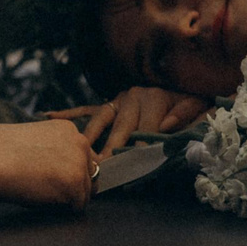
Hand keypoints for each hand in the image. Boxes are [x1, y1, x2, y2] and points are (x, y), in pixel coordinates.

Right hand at [0, 119, 97, 209]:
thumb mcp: (35, 142)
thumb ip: (56, 153)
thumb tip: (65, 175)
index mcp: (69, 130)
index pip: (83, 161)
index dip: (65, 174)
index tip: (45, 175)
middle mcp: (80, 142)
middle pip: (89, 178)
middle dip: (69, 187)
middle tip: (39, 183)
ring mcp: (79, 162)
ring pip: (84, 194)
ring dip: (62, 198)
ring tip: (35, 186)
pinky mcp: (74, 183)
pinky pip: (76, 208)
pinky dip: (59, 209)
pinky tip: (37, 194)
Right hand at [49, 85, 213, 156]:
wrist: (186, 79)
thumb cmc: (192, 101)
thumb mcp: (197, 104)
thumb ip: (185, 114)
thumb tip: (167, 126)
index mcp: (154, 98)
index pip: (145, 128)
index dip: (140, 148)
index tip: (132, 166)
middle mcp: (133, 96)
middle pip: (120, 127)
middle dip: (111, 148)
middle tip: (102, 167)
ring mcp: (118, 99)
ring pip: (100, 119)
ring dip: (90, 137)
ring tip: (80, 153)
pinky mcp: (108, 103)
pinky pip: (87, 109)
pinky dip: (69, 113)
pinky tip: (49, 116)